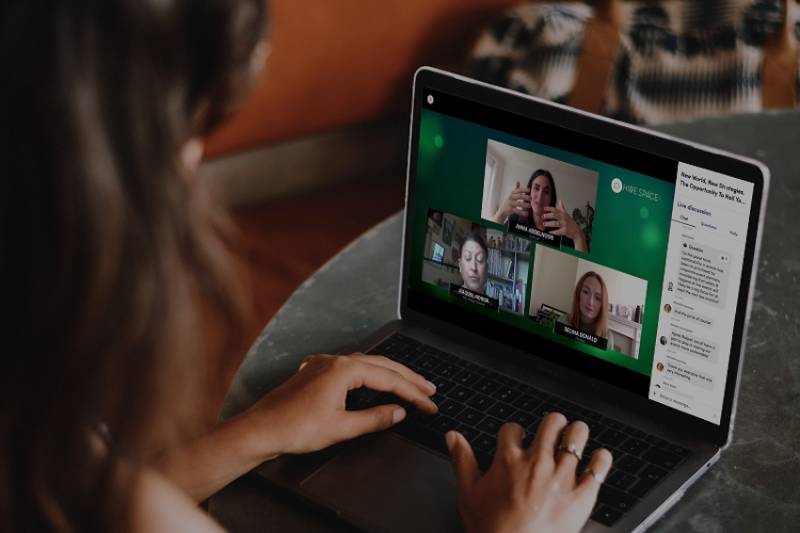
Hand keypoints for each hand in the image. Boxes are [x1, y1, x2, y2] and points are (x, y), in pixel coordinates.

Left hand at [243, 353, 437, 456]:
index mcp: (344, 370)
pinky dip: (366, 373)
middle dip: (407, 378)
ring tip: (407, 383)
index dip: (412, 393)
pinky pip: (348, 367)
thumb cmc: (294, 428)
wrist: (260, 430)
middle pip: (381, 365)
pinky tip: (369, 379)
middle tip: (429, 389)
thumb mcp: (342, 428)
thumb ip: (375, 418)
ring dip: (388, 374)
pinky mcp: (313, 373)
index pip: (389, 379)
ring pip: (365, 364)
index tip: (429, 404)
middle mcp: (334, 361)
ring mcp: (322, 365)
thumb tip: (397, 412)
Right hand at [447, 413, 612, 532]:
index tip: (517, 440)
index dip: (514, 432)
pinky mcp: (581, 495)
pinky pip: (599, 466)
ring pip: (577, 436)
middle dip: (552, 423)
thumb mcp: (468, 493)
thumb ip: (462, 460)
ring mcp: (561, 477)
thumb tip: (453, 437)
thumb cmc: (491, 529)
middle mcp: (537, 463)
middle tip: (552, 430)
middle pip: (551, 422)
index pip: (513, 428)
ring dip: (576, 433)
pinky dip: (600, 458)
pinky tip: (597, 458)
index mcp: (509, 460)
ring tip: (574, 436)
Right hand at [493, 185, 530, 222]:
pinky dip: (522, 212)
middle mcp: (510, 197)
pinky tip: (526, 214)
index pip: (518, 190)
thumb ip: (516, 189)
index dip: (524, 189)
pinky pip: (517, 211)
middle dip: (525, 197)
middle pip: (519, 196)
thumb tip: (518, 181)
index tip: (529, 190)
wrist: (502, 210)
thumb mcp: (511, 194)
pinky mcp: (510, 209)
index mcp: (512, 193)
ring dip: (525, 205)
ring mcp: (510, 203)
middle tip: (531, 199)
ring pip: (518, 203)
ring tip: (530, 206)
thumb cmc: (509, 202)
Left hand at [543, 201, 587, 251]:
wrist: (576, 231)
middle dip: (548, 215)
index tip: (544, 208)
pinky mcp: (565, 231)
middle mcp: (564, 218)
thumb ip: (562, 208)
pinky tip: (549, 232)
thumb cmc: (570, 222)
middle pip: (555, 215)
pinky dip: (554, 232)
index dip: (549, 209)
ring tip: (544, 224)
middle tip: (543, 216)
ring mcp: (565, 224)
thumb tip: (560, 201)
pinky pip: (558, 231)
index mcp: (563, 214)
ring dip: (549, 223)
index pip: (555, 210)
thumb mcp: (566, 214)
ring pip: (556, 223)